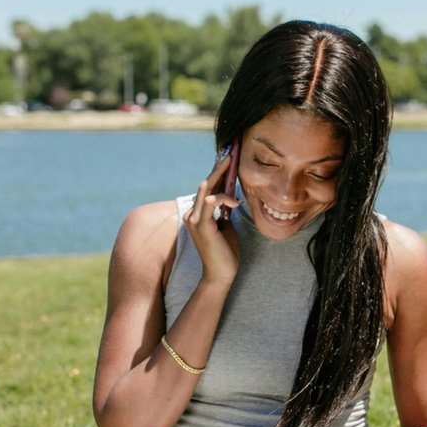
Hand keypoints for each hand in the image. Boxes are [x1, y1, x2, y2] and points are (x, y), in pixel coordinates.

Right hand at [185, 150, 241, 284]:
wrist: (220, 273)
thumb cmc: (224, 251)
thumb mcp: (225, 225)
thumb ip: (223, 210)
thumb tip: (229, 194)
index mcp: (197, 213)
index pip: (207, 188)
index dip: (217, 173)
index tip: (228, 159)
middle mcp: (192, 214)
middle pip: (205, 184)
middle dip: (218, 168)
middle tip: (230, 153)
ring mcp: (194, 219)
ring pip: (206, 189)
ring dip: (220, 175)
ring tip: (231, 162)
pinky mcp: (201, 225)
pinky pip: (210, 203)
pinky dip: (222, 198)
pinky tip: (234, 201)